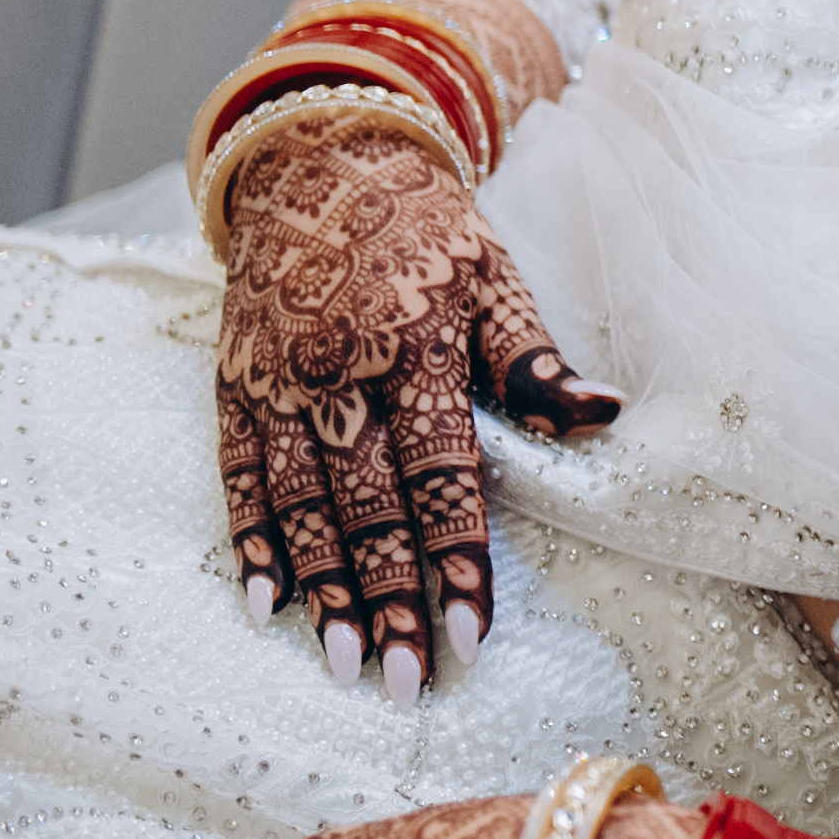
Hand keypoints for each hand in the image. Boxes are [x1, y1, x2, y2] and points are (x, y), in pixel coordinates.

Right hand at [216, 127, 617, 698]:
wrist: (321, 155)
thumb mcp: (498, 278)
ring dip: (322, 589)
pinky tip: (266, 602)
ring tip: (340, 662)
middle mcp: (342, 371)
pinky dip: (251, 540)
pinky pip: (238, 475)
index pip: (443, 476)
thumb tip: (603, 419)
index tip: (467, 637)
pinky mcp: (235, 385)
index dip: (456, 560)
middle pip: (367, 507)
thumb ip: (538, 362)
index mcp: (420, 348)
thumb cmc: (428, 231)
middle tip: (400, 682)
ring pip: (299, 503)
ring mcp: (279, 382)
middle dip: (387, 599)